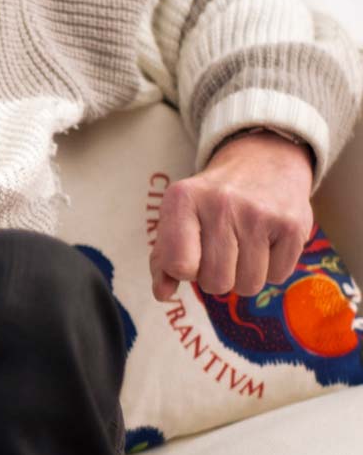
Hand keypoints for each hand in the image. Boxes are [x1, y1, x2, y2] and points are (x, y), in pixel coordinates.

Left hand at [149, 131, 313, 301]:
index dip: (186, 271)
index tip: (192, 255)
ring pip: (248, 285)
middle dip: (217, 277)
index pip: (179, 265)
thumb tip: (162, 293)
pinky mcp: (292, 225)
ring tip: (244, 246)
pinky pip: (277, 277)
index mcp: (183, 199)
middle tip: (222, 251)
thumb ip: (164, 257)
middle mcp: (221, 204)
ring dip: (245, 276)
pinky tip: (267, 241)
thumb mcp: (180, 214)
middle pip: (216, 283)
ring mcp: (260, 214)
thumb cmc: (213, 200)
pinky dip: (272, 268)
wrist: (265, 161)